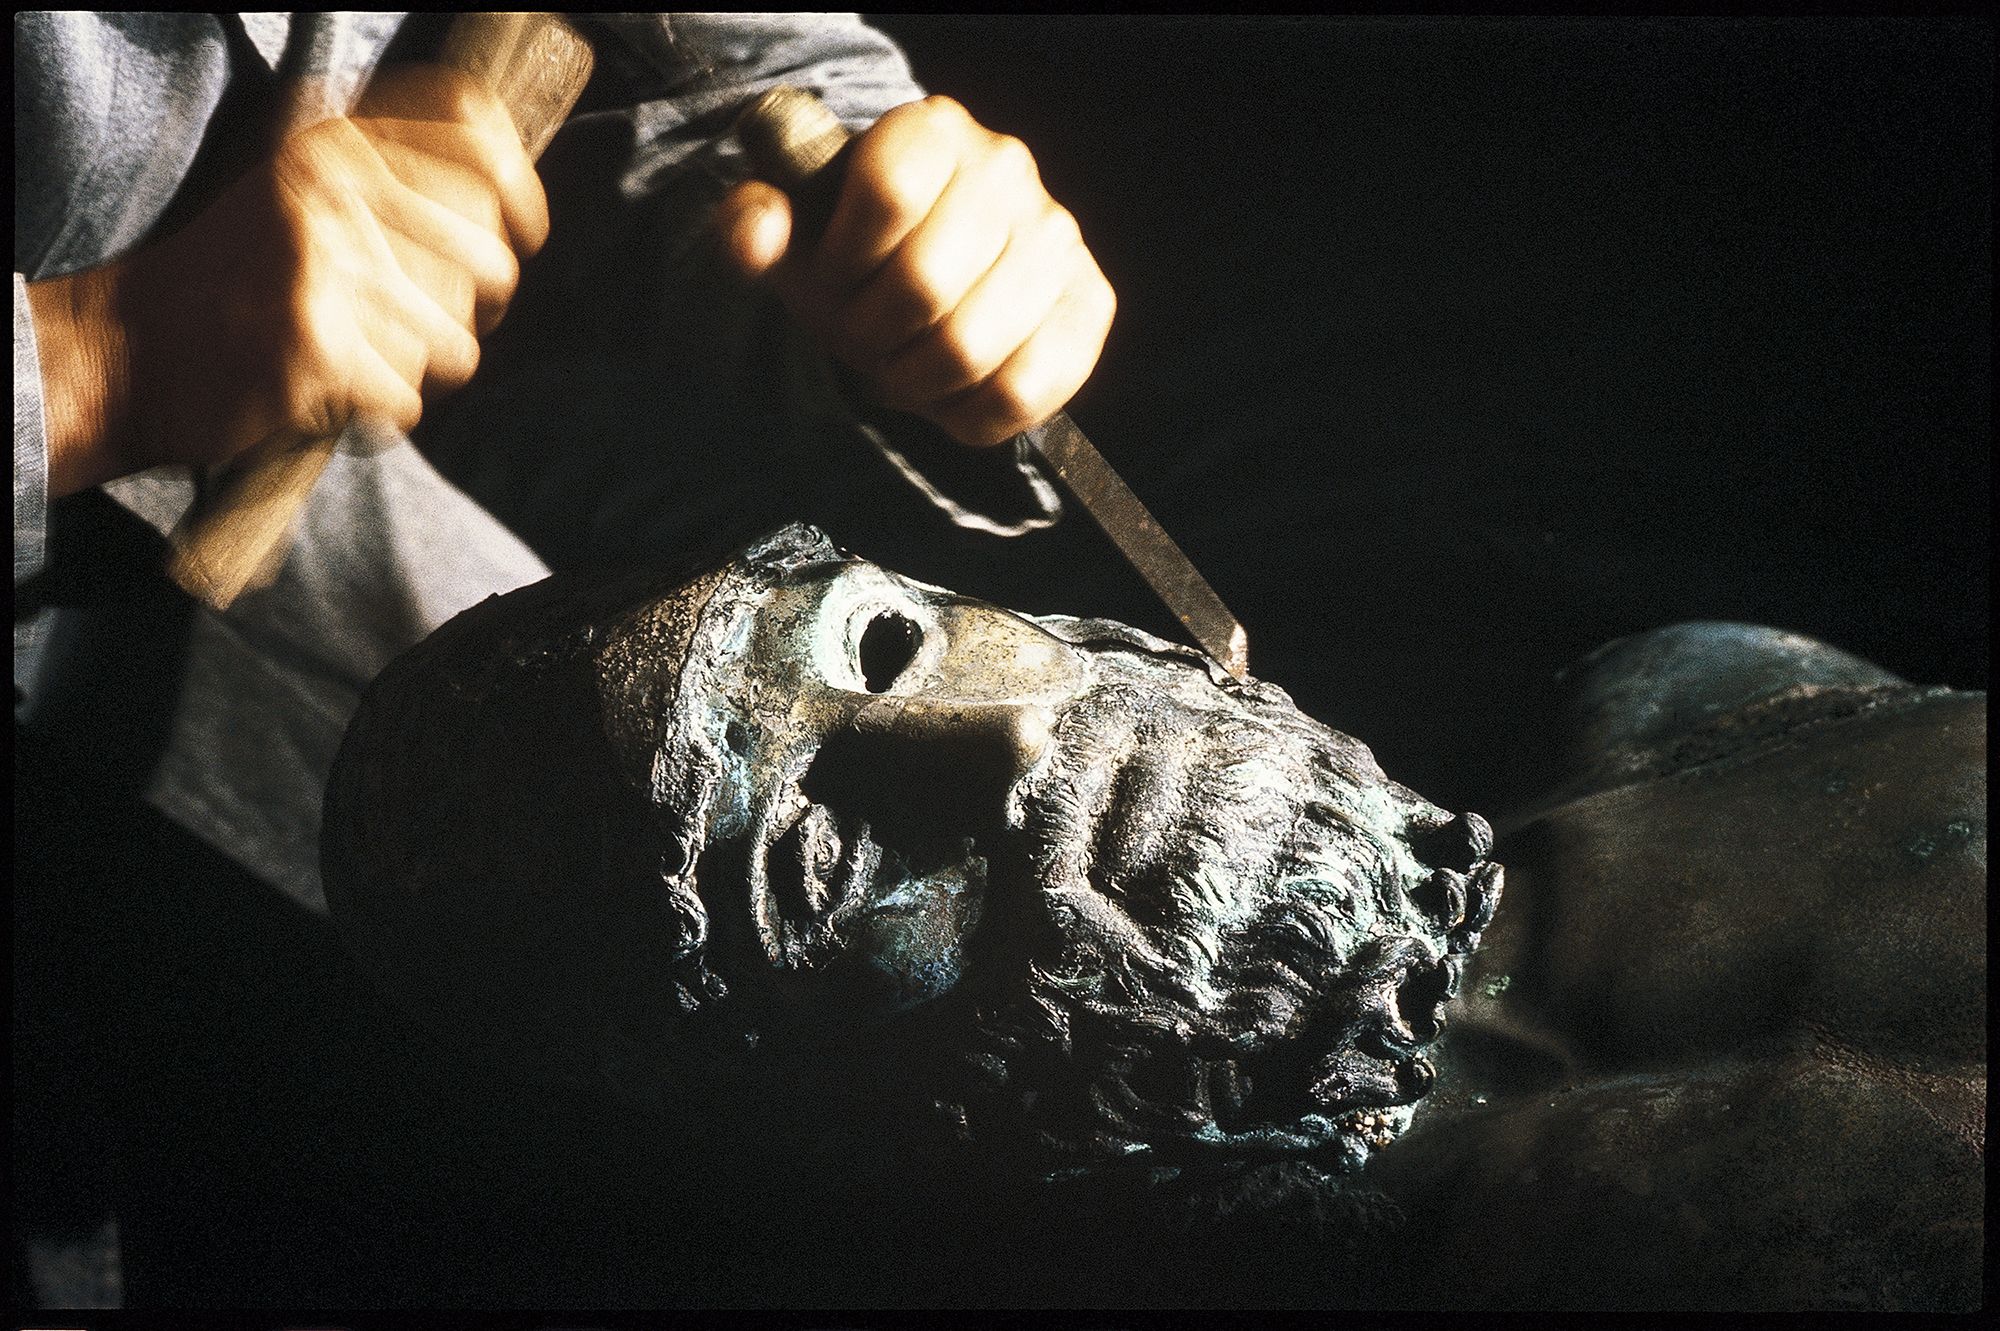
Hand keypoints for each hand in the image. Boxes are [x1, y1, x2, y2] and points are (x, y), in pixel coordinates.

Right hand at [31, 64, 546, 497]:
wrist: (127, 351)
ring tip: (365, 357)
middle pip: (491, 258)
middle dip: (475, 309)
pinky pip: (410, 396)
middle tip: (423, 327)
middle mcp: (334, 189)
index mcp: (338, 143)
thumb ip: (399, 184)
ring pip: (459, 339)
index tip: (521, 239)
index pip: (481, 141)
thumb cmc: (237, 282)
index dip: (523, 198)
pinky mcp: (317, 343)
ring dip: (423, 368)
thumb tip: (512, 206)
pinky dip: (382, 413)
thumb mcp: (306, 194)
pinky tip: (333, 391)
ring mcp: (325, 264)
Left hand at [717, 95, 1115, 447]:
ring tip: (902, 370)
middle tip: (862, 344)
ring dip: (916, 383)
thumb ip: (753, 226)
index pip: (887, 196)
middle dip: (872, 339)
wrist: (927, 270)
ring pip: (973, 347)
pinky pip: (1027, 389)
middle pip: (925, 285)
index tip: (830, 285)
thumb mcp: (792, 234)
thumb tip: (757, 238)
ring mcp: (1058, 236)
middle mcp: (1006, 169)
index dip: (842, 265)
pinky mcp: (1090, 303)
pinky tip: (949, 397)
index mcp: (930, 130)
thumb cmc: (853, 254)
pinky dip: (971, 416)